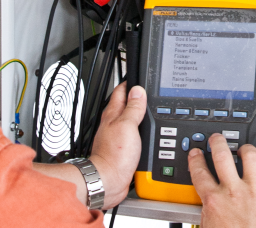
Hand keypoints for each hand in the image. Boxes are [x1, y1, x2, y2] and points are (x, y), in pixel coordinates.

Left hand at [90, 83, 146, 208]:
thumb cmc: (114, 155)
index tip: (137, 76)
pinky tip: (145, 130)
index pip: (121, 91)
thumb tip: (138, 91)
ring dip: (137, 112)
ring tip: (147, 107)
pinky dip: (139, 128)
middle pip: (124, 103)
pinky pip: (132, 132)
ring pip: (128, 118)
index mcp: (113, 114)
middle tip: (145, 89)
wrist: (108, 180)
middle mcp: (113, 123)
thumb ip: (133, 108)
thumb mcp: (127, 126)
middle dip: (135, 95)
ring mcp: (117, 135)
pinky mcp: (122, 148)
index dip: (129, 82)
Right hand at [188, 133, 255, 227]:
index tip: (195, 153)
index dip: (195, 159)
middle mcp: (235, 192)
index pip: (200, 173)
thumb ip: (211, 213)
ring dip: (247, 150)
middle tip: (217, 138)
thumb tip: (210, 206)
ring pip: (250, 157)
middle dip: (218, 142)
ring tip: (245, 149)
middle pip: (222, 155)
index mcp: (215, 201)